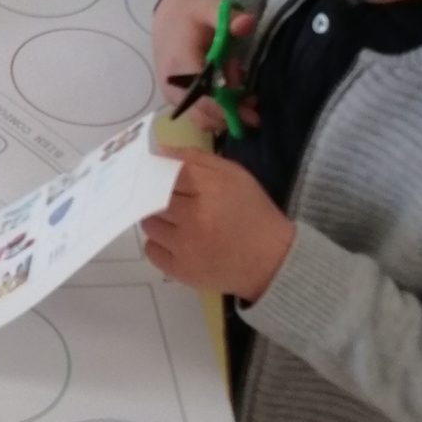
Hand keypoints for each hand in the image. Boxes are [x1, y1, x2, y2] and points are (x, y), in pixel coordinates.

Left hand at [140, 151, 293, 300]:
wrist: (273, 261)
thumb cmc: (253, 213)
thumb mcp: (233, 175)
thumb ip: (195, 159)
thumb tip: (160, 151)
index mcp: (210, 189)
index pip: (167, 172)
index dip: (160, 171)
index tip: (160, 173)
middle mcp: (193, 218)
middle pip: (153, 198)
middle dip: (159, 196)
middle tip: (177, 201)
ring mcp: (184, 247)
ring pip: (149, 224)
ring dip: (159, 220)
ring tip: (179, 222)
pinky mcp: (180, 270)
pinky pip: (151, 250)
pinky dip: (160, 244)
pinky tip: (178, 241)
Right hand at [151, 0, 256, 135]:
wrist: (168, 19)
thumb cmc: (191, 16)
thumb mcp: (209, 8)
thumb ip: (229, 16)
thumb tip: (248, 23)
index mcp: (179, 65)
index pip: (204, 97)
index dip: (229, 106)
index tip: (253, 106)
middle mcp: (172, 86)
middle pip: (205, 113)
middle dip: (232, 110)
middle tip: (253, 99)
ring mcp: (172, 96)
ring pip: (203, 118)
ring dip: (226, 110)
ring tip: (241, 90)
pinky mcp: (176, 100)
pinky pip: (199, 114)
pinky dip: (217, 109)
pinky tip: (228, 90)